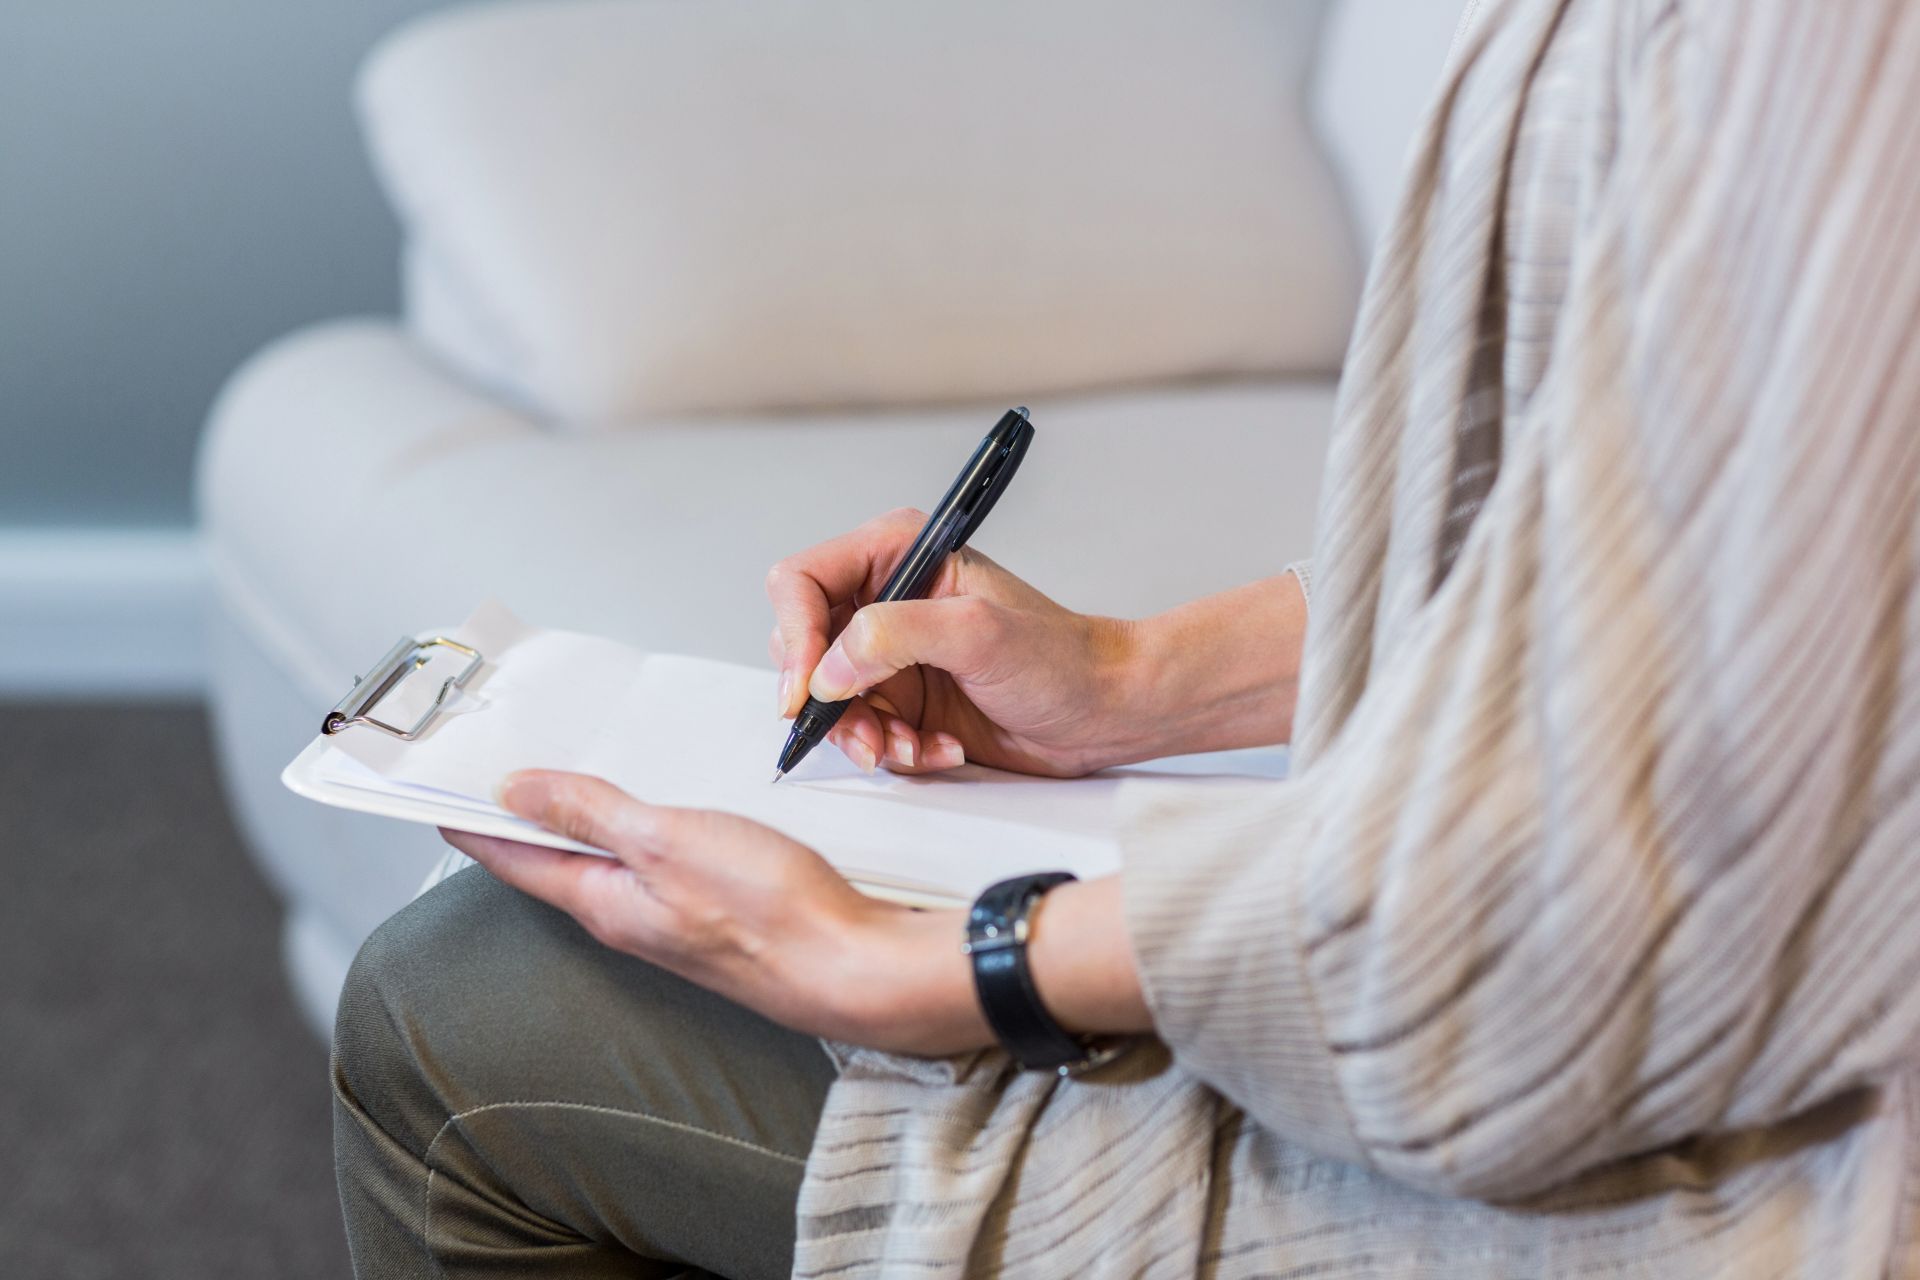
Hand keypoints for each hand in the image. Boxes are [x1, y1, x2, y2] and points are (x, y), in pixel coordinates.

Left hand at [441, 769, 992, 1055]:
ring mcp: (672, 920)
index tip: (434, 793)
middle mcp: (629, 917)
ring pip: (605, 864)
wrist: (853, 969)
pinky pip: (653, 867)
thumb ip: (591, 814)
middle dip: (521, 817)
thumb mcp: (667, 841)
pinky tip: (652, 813)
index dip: (471, 821)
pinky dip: (634, 832)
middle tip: (491, 771)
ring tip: (560, 781)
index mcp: (604, 902)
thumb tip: (515, 791)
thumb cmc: (771, 913)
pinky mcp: (715, 915)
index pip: (515, 859)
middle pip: (554, 863)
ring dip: (578, 823)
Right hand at [766, 509, 1310, 776]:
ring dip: (864, 736)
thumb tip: (829, 669)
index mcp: (898, 554)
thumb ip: (894, 636)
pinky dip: (894, 751)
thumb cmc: (1062, 659)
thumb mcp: (978, 634)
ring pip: (828, 700)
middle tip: (866, 735)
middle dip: (829, 701)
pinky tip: (939, 748)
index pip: (802, 583)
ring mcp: (892, 653)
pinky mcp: (904, 699)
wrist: (1105, 711)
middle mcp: (886, 598)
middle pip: (802, 646)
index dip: (795, 637)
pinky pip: (863, 732)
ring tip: (912, 748)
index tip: (808, 691)